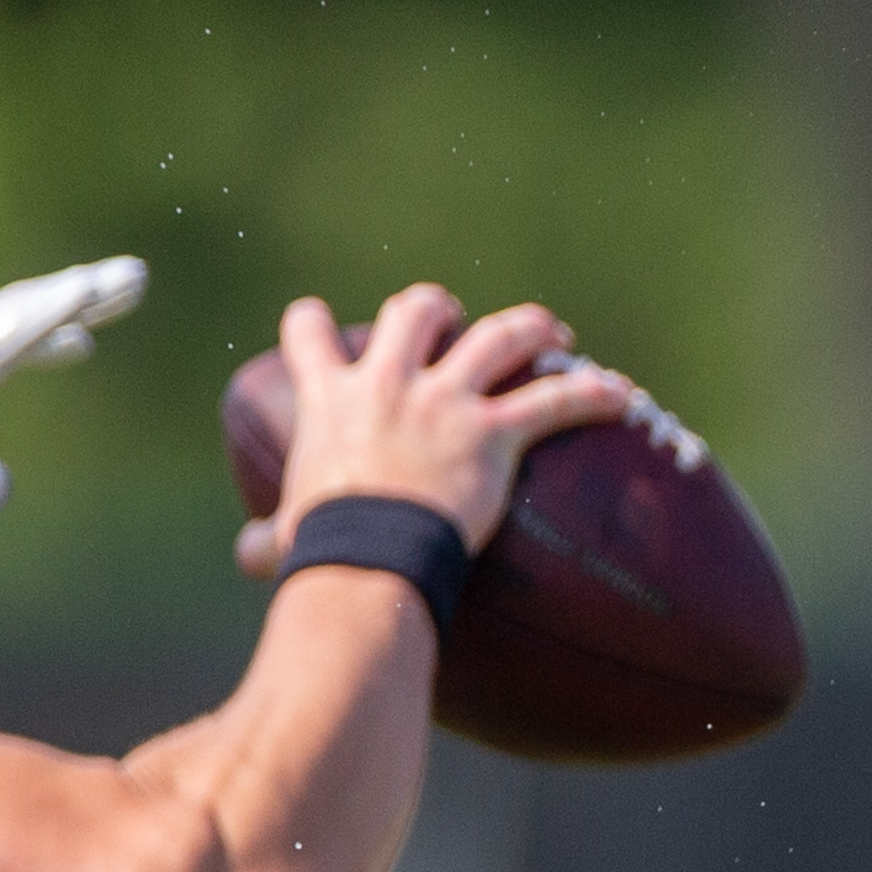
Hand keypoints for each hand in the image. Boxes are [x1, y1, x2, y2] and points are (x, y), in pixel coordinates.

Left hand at [0, 255, 150, 542]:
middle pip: (3, 323)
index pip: (5, 332)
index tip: (122, 278)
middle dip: (70, 300)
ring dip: (42, 327)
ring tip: (89, 328)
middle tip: (131, 281)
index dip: (68, 303)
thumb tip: (1, 480)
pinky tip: (15, 370)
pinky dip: (11, 353)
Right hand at [245, 285, 630, 566]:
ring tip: (552, 330)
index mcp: (330, 401)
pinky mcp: (495, 431)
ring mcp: (446, 401)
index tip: (317, 320)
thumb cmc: (323, 555)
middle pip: (414, 312)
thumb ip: (267, 538)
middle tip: (455, 320)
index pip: (306, 335)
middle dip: (436, 308)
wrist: (368, 562)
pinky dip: (594, 394)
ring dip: (529, 327)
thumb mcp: (285, 537)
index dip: (312, 323)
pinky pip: (557, 399)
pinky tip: (622, 394)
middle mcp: (388, 383)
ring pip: (499, 337)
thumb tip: (249, 556)